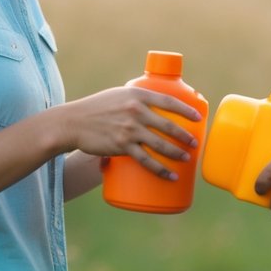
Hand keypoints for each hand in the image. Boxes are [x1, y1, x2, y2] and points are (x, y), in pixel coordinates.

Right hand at [58, 87, 200, 179]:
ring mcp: (129, 129)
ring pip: (160, 144)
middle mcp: (135, 110)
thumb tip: (153, 110)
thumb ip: (136, 100)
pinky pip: (146, 161)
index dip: (186, 110)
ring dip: (177, 153)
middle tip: (195, 144)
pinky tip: (171, 175)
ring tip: (187, 159)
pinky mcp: (121, 146)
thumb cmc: (95, 108)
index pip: (168, 101)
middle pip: (168, 125)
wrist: (72, 123)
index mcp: (136, 94)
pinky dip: (161, 170)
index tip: (198, 118)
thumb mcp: (118, 95)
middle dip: (185, 136)